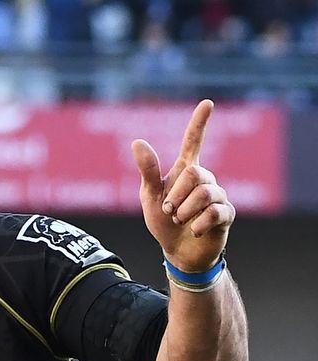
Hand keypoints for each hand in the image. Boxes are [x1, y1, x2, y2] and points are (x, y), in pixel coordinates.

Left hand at [131, 100, 234, 271]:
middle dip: (176, 196)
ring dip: (185, 211)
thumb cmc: (163, 221)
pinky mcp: (227, 214)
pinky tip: (195, 231)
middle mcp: (205, 179)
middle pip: (195, 173)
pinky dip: (198, 225)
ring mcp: (218, 196)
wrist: (178, 251)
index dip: (200, 122)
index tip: (207, 103)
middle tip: (169, 211)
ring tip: (180, 220)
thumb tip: (137, 141)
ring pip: (204, 193)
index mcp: (185, 170)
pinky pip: (214, 213)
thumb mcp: (150, 196)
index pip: (194, 141)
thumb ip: (148, 171)